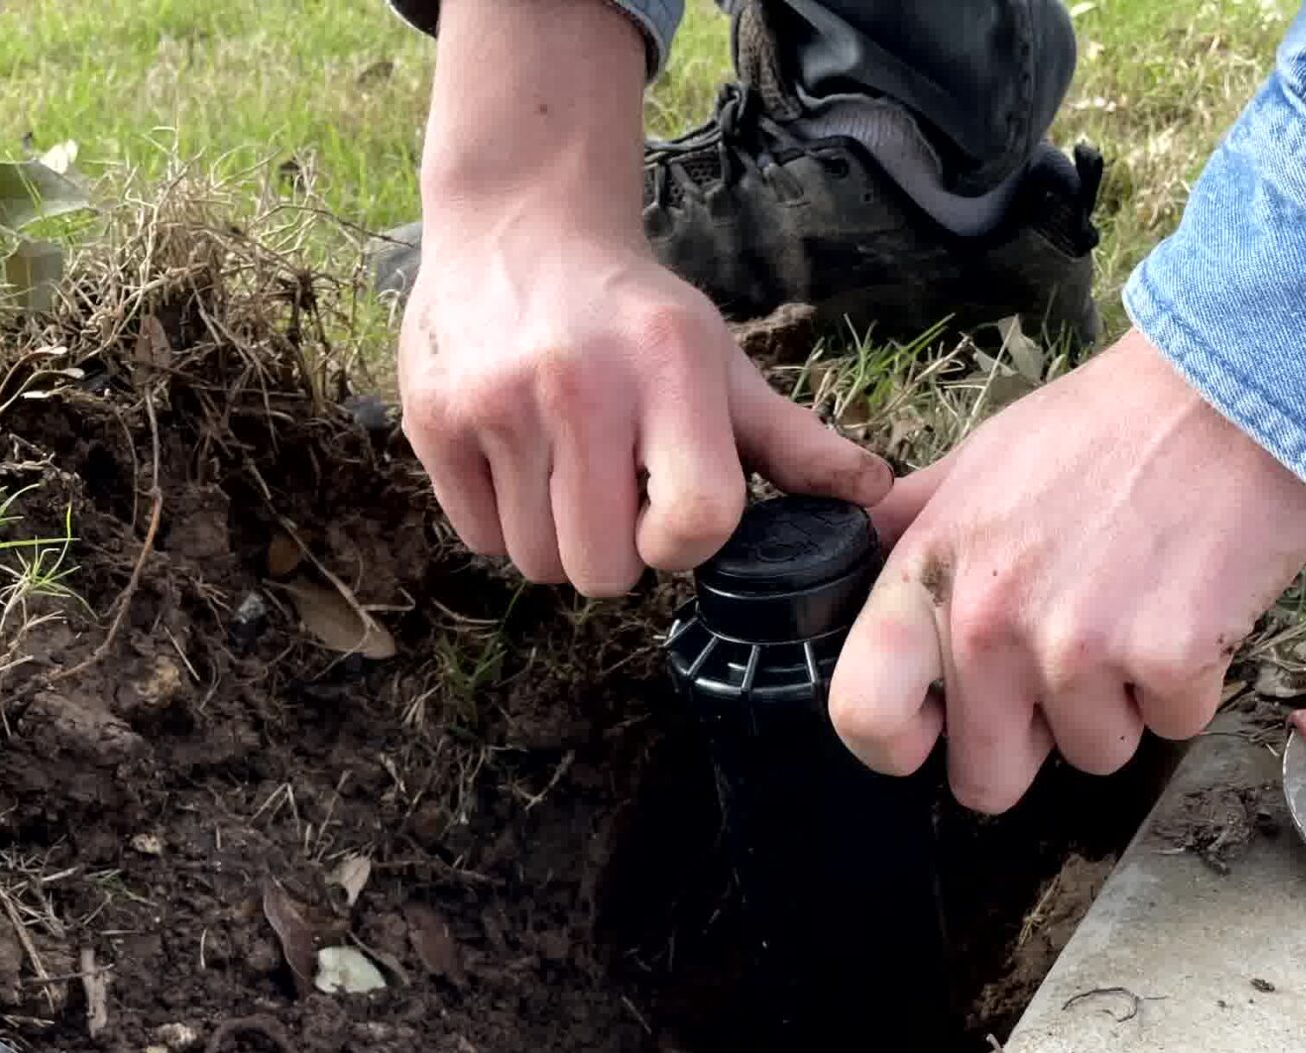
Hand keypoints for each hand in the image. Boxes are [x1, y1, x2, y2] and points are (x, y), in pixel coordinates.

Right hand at [399, 0, 887, 593]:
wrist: (518, 230)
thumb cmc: (634, 317)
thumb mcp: (719, 362)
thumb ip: (789, 439)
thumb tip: (872, 493)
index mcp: (669, 368)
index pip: (694, 524)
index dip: (682, 545)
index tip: (671, 515)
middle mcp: (579, 383)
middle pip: (601, 571)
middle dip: (614, 554)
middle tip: (612, 493)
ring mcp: (497, 402)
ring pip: (537, 564)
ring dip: (556, 541)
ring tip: (564, 472)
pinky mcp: (433, 419)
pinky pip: (479, 538)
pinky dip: (501, 522)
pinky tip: (517, 461)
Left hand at [827, 329, 1305, 810]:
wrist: (1233, 390)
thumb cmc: (1106, 426)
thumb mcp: (978, 463)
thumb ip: (912, 528)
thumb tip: (851, 558)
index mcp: (931, 572)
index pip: (864, 713)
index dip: (896, 747)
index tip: (937, 731)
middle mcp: (991, 621)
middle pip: (986, 780)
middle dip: (1031, 744)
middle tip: (1067, 671)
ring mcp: (1079, 646)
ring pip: (1093, 754)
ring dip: (1121, 706)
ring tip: (1139, 610)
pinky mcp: (1169, 659)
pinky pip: (1174, 726)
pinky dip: (1189, 684)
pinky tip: (1192, 605)